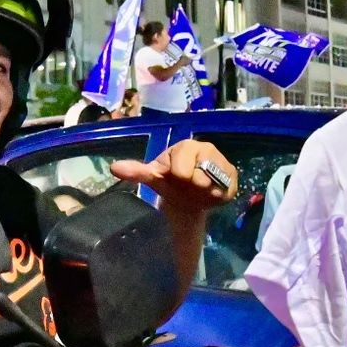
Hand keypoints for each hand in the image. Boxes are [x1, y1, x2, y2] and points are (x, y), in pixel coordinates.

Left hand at [110, 139, 237, 212]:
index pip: (181, 167)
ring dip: (205, 192)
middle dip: (193, 186)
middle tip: (189, 186)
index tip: (177, 177)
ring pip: (213, 183)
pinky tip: (211, 194)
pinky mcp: (232, 176)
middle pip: (200, 176)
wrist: (189, 200)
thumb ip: (136, 172)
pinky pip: (225, 190)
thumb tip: (114, 168)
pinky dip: (217, 197)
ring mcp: (221, 161)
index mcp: (185, 146)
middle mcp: (206, 149)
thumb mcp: (153, 178)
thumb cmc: (171, 184)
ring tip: (200, 191)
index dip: (179, 176)